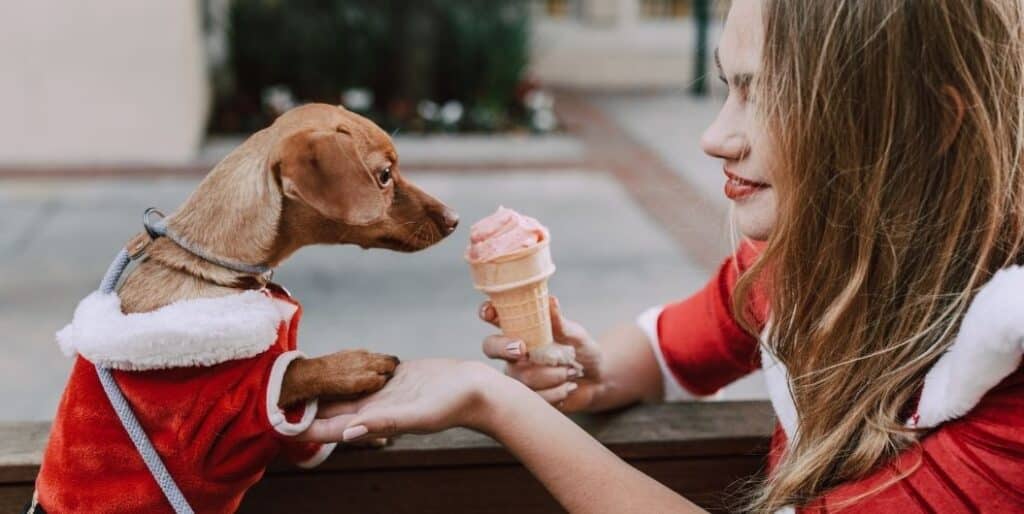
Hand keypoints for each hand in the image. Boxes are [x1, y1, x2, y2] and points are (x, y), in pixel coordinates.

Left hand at [297, 359, 505, 442]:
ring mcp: (384, 392)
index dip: (305, 428)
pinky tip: (332, 366)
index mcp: (376, 420)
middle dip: (306, 408)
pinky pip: (364, 374)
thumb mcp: (417, 414)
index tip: (277, 425)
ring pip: (345, 391)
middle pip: (332, 410)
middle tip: (274, 399)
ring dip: (322, 389)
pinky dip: (346, 372)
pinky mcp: (394, 375)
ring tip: (295, 382)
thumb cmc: (452, 406)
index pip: (332, 429)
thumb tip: (348, 433)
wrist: (476, 389)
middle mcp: (375, 407)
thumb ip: (383, 423)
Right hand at [480, 296, 604, 411]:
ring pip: (520, 376)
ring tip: (570, 372)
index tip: (490, 313)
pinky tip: (568, 387)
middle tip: (522, 349)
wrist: (597, 379)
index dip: (487, 312)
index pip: (496, 316)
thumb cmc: (582, 350)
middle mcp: (513, 350)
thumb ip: (561, 322)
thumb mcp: (575, 335)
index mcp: (522, 328)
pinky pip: (532, 396)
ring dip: (551, 375)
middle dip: (503, 347)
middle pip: (490, 347)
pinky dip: (556, 391)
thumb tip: (551, 301)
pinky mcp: (525, 396)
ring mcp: (517, 374)